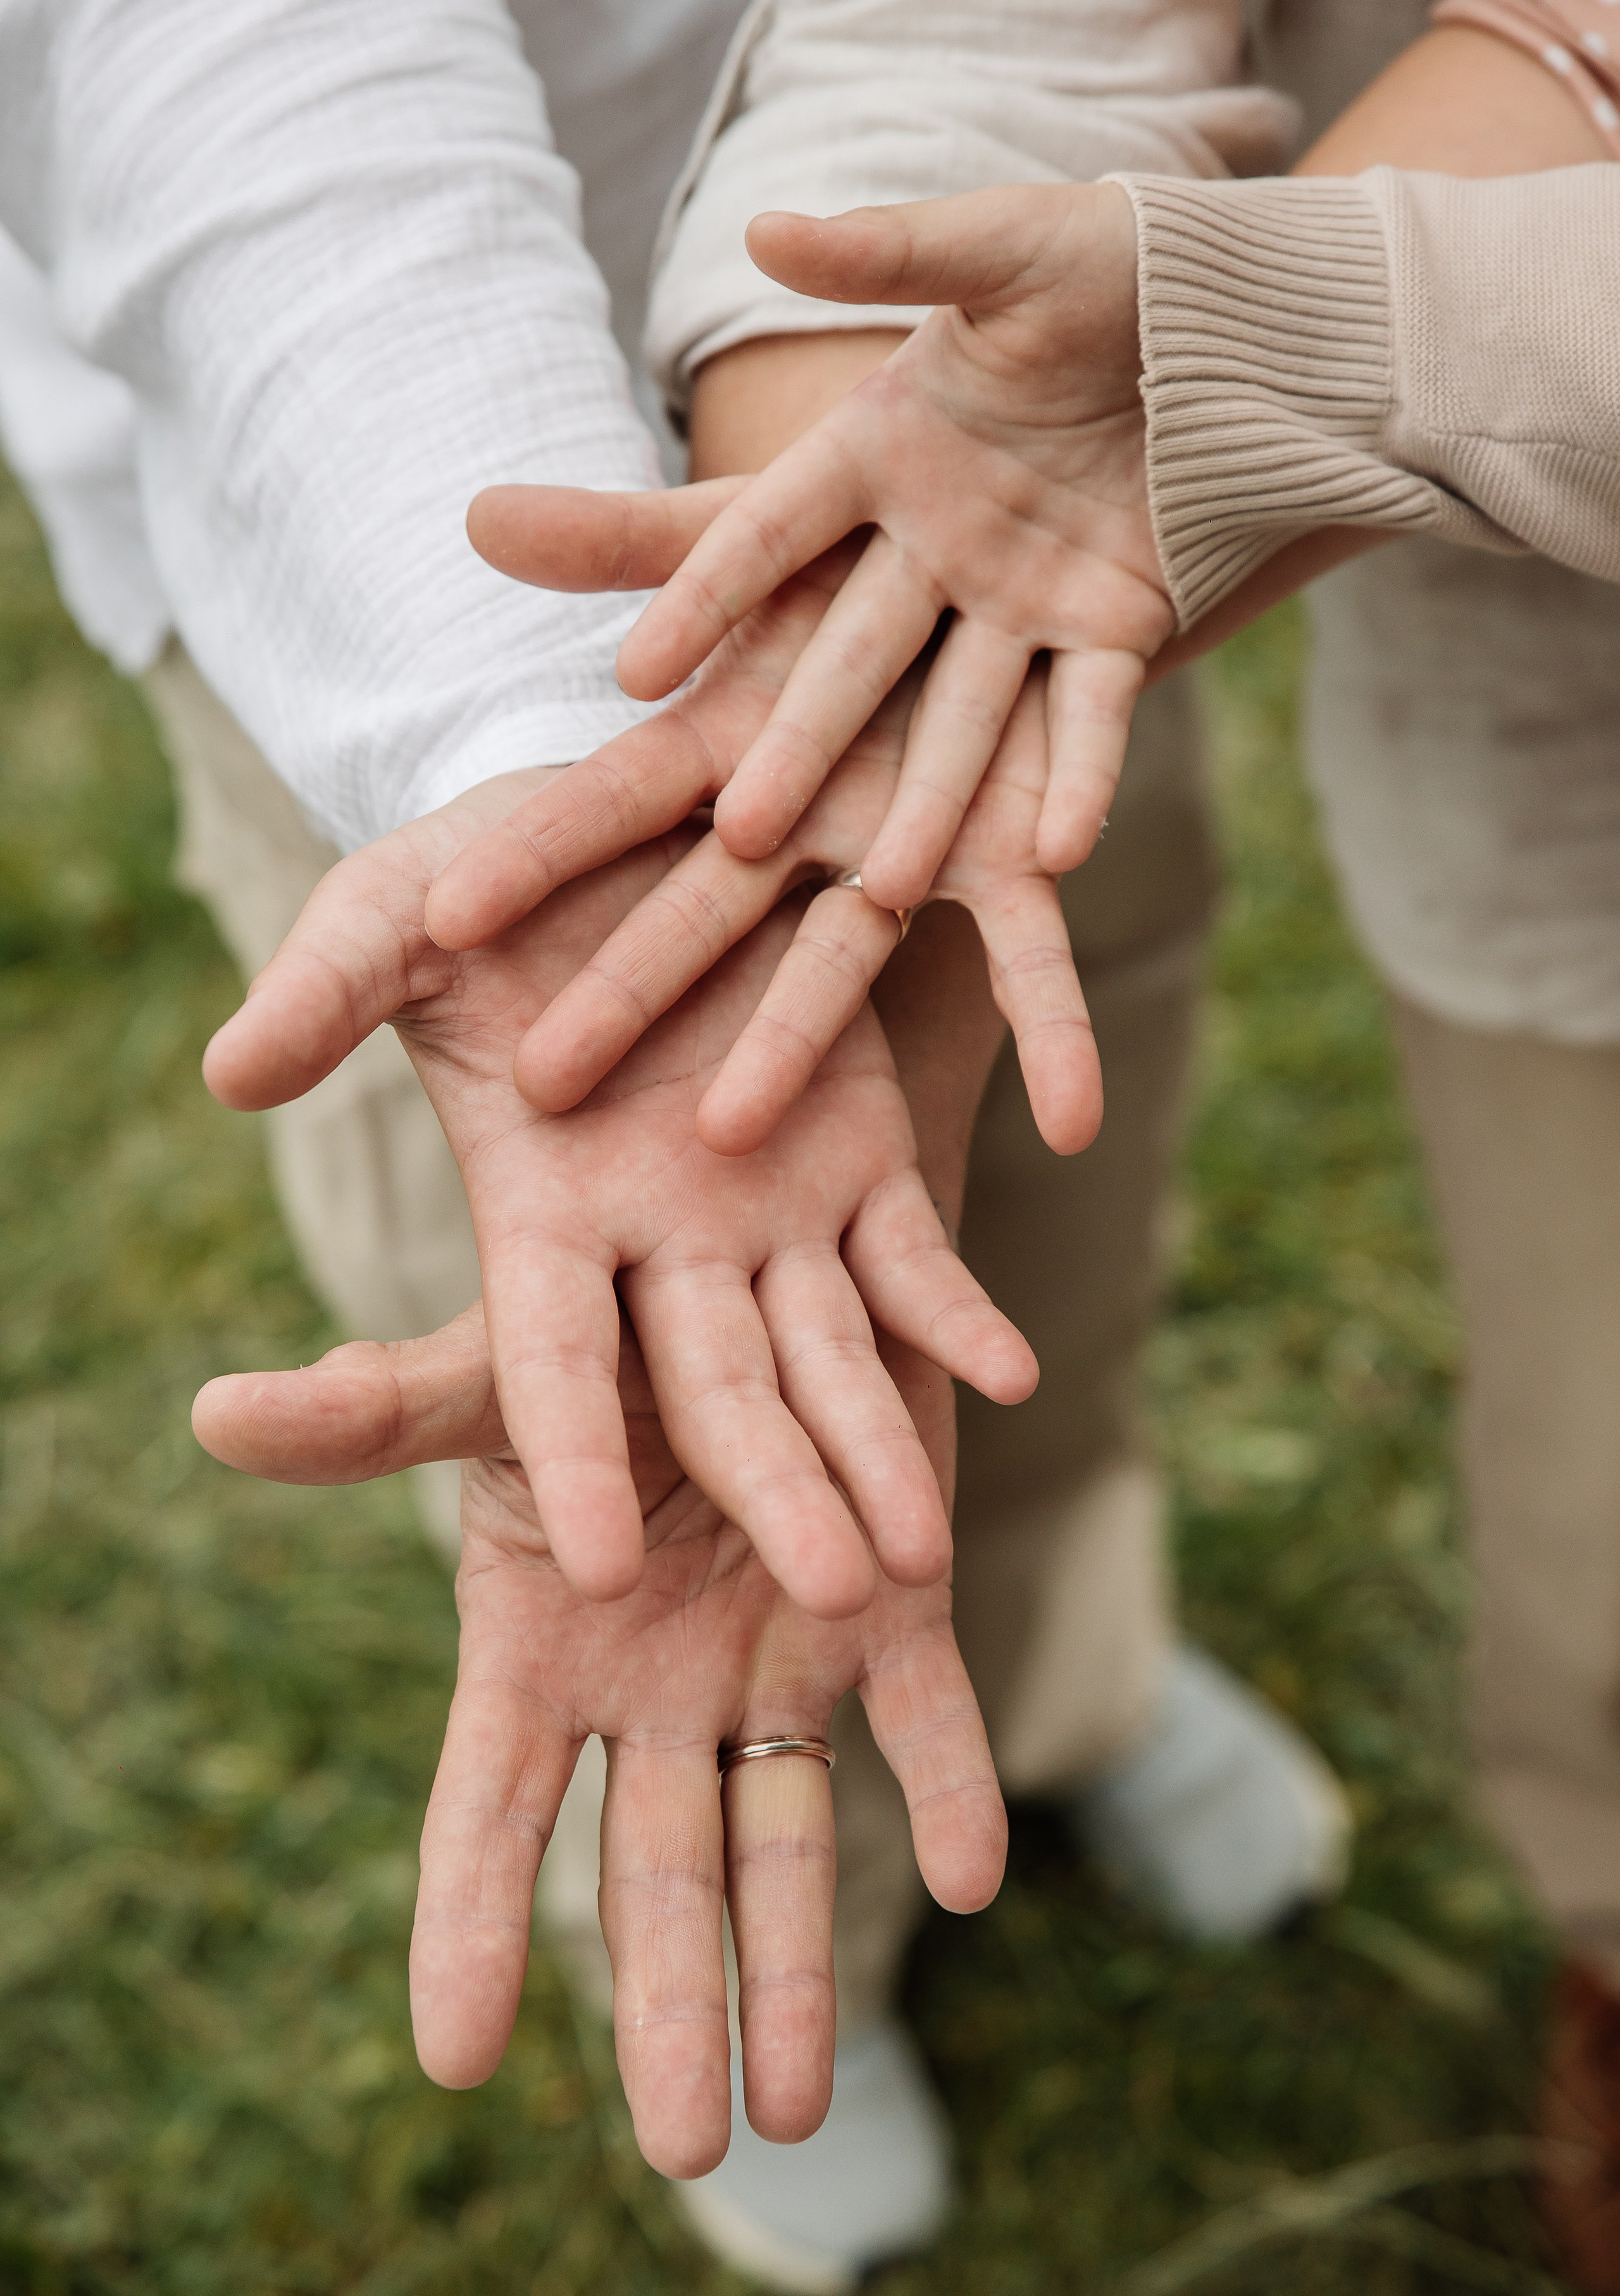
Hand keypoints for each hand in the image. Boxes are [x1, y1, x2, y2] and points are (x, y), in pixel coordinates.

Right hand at [194, 1304, 1005, 2175]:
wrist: (740, 1280)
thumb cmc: (588, 1341)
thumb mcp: (488, 1374)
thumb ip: (374, 1411)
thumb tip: (216, 1411)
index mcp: (542, 1650)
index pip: (494, 1807)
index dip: (471, 1923)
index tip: (454, 2057)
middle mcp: (655, 1691)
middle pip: (653, 1870)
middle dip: (667, 2003)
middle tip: (688, 2147)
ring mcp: (773, 1667)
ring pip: (783, 1838)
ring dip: (795, 1969)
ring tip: (798, 2107)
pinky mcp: (890, 1618)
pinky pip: (925, 1720)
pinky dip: (949, 1792)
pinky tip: (973, 1877)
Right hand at [202, 793, 1033, 1612]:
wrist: (640, 820)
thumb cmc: (495, 867)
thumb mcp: (392, 913)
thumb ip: (327, 992)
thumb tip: (228, 1075)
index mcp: (543, 1209)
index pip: (554, 1356)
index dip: (576, 1451)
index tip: (592, 1567)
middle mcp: (660, 1240)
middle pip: (718, 1386)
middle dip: (771, 1484)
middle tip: (832, 1593)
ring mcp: (770, 1208)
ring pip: (830, 1351)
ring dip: (875, 1442)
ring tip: (921, 1552)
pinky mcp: (860, 1153)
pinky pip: (912, 1252)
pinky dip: (955, 1312)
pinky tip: (1011, 1375)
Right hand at [435, 515, 1101, 1156]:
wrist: (1032, 527)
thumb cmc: (874, 536)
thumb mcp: (747, 523)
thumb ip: (624, 539)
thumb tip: (478, 512)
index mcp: (732, 740)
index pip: (611, 800)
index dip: (533, 851)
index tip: (445, 916)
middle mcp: (808, 815)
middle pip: (703, 911)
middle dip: (630, 988)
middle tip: (543, 1081)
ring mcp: (914, 838)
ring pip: (843, 954)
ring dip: (792, 1039)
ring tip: (733, 1131)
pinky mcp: (1030, 848)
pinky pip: (1034, 946)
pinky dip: (1048, 1020)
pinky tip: (1069, 1118)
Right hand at [475, 183, 1166, 912]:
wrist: (1243, 313)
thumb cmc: (1111, 261)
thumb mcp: (1004, 245)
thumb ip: (890, 252)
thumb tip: (764, 228)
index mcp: (881, 451)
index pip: (771, 531)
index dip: (705, 600)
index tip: (632, 676)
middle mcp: (934, 545)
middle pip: (848, 660)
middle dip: (799, 746)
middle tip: (739, 831)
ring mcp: (1021, 600)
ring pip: (963, 717)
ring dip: (930, 801)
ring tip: (890, 886)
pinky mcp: (1115, 630)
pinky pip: (1092, 718)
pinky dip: (1079, 779)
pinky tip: (1058, 854)